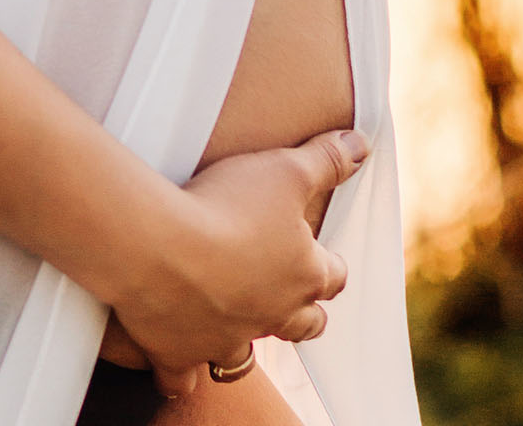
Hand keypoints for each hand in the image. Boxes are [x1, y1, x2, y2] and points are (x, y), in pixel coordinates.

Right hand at [106, 127, 368, 398]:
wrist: (161, 249)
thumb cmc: (228, 207)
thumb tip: (362, 147)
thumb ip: (325, 160)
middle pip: (303, 325)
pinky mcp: (180, 353)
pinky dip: (182, 372)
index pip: (333, 275)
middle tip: (299, 301)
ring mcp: (225, 339)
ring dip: (245, 343)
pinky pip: (183, 376)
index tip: (327, 257)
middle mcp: (271, 315)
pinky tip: (180, 363)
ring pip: (245, 356)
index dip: (331, 264)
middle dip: (306, 314)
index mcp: (302, 275)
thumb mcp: (286, 170)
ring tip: (240, 327)